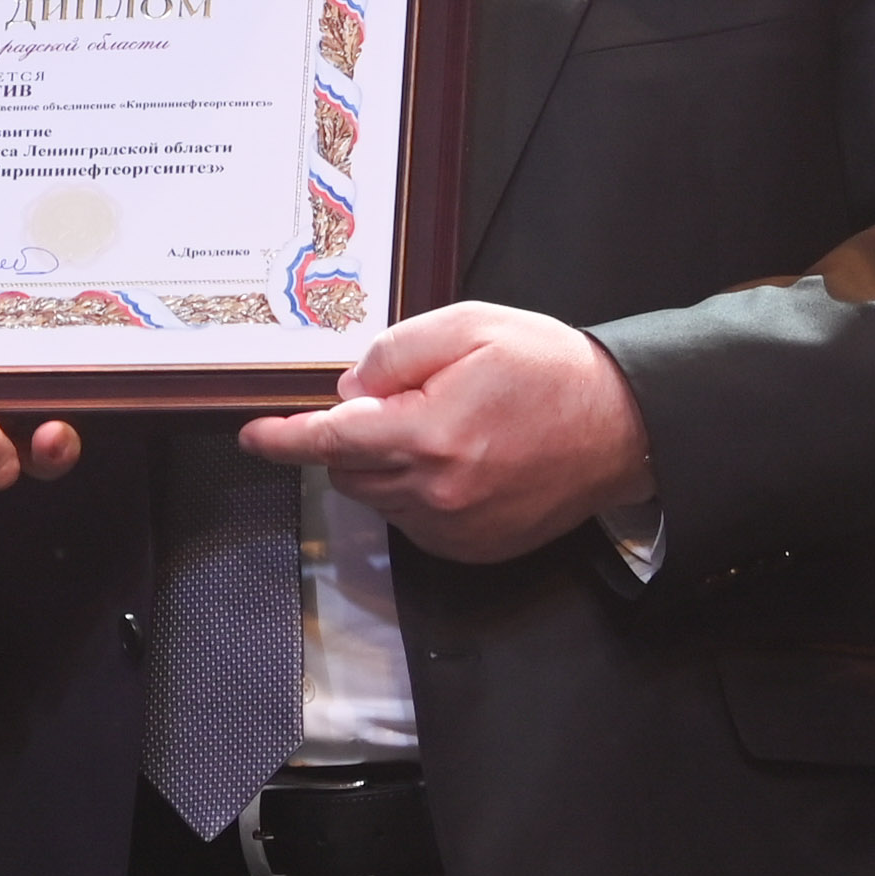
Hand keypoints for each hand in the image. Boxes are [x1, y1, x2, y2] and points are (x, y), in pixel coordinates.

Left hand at [237, 303, 652, 561]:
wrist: (621, 426)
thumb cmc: (551, 371)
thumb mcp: (469, 327)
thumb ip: (395, 354)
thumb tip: (349, 390)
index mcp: (431, 434)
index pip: (331, 441)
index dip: (284, 439)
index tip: (253, 436)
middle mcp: (438, 491)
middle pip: (349, 470)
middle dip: (351, 436)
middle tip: (405, 398)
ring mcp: (456, 527)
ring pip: (379, 497)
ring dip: (384, 464)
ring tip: (444, 425)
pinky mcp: (473, 548)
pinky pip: (414, 521)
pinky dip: (414, 491)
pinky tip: (457, 460)